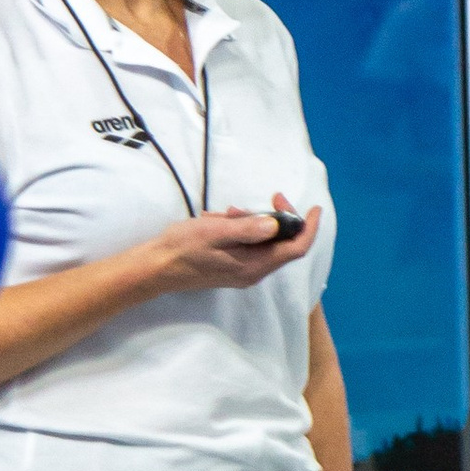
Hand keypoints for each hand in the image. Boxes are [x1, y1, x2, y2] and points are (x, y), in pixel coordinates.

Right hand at [148, 197, 319, 293]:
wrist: (155, 268)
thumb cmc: (182, 248)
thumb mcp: (214, 231)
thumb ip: (246, 229)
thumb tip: (275, 224)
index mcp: (254, 265)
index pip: (296, 248)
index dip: (309, 228)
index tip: (314, 208)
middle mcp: (254, 272)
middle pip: (283, 244)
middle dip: (278, 218)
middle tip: (268, 198)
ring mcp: (243, 271)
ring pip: (265, 242)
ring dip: (253, 221)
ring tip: (226, 212)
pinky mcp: (233, 267)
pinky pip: (249, 245)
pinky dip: (241, 228)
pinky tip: (219, 220)